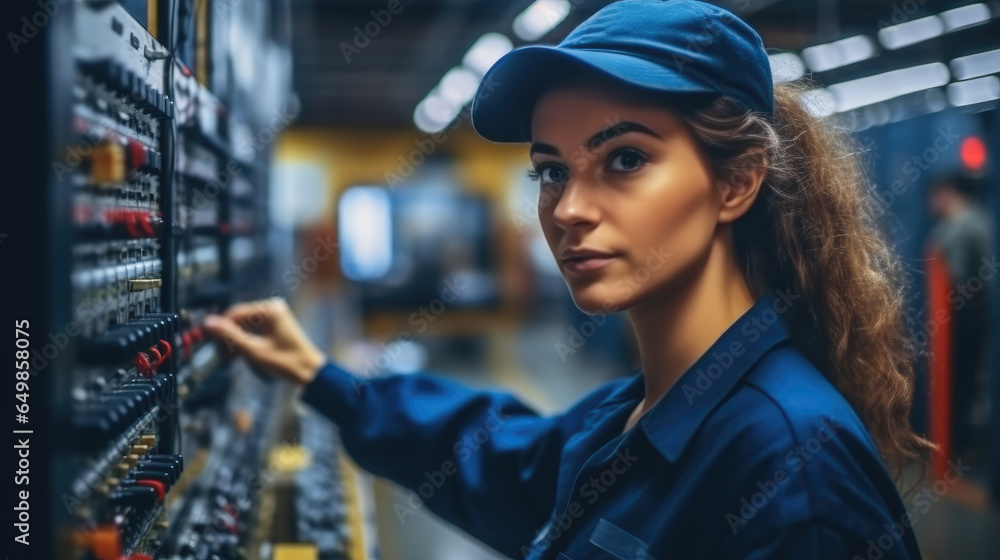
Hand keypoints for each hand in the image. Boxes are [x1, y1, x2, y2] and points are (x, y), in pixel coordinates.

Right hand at [202, 297, 326, 385]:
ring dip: (235, 342)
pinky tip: (240, 357)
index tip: (212, 345)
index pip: (235, 313)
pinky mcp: (274, 327)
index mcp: (269, 309)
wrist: (310, 373)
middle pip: (239, 319)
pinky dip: (244, 343)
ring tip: (231, 360)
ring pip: (243, 327)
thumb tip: (208, 323)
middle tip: (223, 357)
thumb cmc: (286, 362)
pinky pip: (252, 331)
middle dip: (228, 338)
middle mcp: (271, 308)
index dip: (220, 328)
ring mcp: (273, 317)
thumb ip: (230, 336)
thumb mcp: (254, 351)